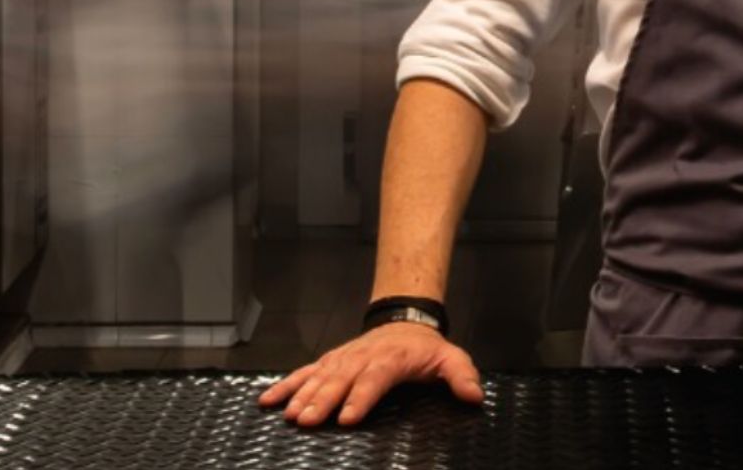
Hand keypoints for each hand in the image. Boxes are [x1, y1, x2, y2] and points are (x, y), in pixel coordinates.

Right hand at [257, 321, 485, 427]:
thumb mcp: (451, 358)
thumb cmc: (424, 349)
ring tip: (289, 415)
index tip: (347, 417)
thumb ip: (462, 376)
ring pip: (319, 376)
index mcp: (392, 359)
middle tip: (306, 420)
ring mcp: (343, 359)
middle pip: (340, 379)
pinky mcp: (330, 361)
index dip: (360, 397)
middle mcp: (363, 358)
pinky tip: (267, 401)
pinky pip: (305, 372)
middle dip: (322, 400)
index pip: (374, 378)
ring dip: (302, 395)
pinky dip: (285, 385)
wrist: (405, 322)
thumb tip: (474, 395)